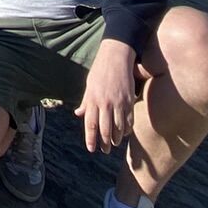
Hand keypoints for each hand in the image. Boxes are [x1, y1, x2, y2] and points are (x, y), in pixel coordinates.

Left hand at [76, 39, 138, 153]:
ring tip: (114, 144)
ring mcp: (118, 102)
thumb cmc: (100, 70)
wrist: (116, 57)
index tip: (91, 149)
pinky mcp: (129, 100)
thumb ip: (85, 101)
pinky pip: (129, 120)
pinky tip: (125, 133)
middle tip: (105, 150)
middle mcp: (105, 103)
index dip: (91, 138)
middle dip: (104, 143)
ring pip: (118, 127)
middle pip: (105, 129)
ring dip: (117, 138)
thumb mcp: (89, 85)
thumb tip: (79, 114)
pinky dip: (127, 129)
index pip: (90, 124)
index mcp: (92, 99)